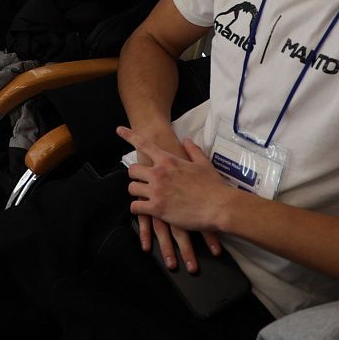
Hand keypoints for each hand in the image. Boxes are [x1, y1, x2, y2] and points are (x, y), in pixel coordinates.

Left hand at [117, 126, 226, 272]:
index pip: (144, 143)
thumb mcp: (203, 163)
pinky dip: (137, 208)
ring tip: (144, 196)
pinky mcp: (157, 208)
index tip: (119, 130)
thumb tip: (186, 140)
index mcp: (168, 160)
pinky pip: (135, 207)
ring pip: (131, 188)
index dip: (129, 135)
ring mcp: (156, 191)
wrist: (219, 207)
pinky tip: (143, 209)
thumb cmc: (213, 185)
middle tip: (142, 181)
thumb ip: (192, 150)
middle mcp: (158, 173)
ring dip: (136, 192)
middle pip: (132, 170)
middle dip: (136, 175)